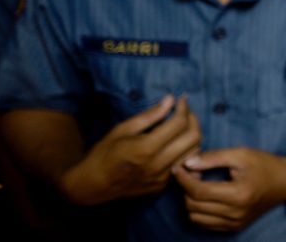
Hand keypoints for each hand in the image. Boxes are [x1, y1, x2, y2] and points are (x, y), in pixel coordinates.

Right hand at [60, 94, 200, 204]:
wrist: (92, 186)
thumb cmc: (104, 153)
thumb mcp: (122, 129)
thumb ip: (149, 115)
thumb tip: (170, 99)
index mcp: (145, 149)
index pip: (179, 124)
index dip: (183, 108)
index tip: (180, 99)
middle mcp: (157, 165)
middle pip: (193, 138)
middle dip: (193, 119)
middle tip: (184, 111)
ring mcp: (162, 178)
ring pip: (193, 151)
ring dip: (192, 134)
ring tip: (181, 124)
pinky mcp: (162, 185)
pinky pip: (183, 163)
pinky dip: (185, 150)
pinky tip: (175, 141)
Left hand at [173, 147, 285, 231]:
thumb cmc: (265, 164)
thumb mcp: (240, 154)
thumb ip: (213, 158)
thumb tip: (188, 163)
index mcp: (238, 194)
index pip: (199, 191)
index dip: (183, 179)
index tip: (177, 167)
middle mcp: (235, 213)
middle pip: (194, 206)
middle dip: (187, 188)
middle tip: (193, 171)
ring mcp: (235, 223)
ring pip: (196, 218)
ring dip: (192, 200)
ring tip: (201, 183)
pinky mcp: (235, 227)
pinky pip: (206, 224)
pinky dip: (199, 211)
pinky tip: (207, 196)